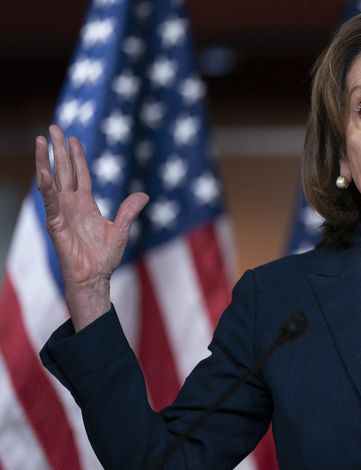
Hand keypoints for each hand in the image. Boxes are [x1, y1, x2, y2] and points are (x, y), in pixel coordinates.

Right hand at [35, 125, 148, 329]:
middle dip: (59, 149)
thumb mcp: (121, 230)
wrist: (95, 277)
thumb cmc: (104, 257)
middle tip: (53, 127)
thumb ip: (129, 211)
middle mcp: (71, 204)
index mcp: (86, 204)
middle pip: (64, 170)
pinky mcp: (55, 223)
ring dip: (46, 160)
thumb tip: (144, 196)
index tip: (73, 138)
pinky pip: (50, 202)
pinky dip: (46, 187)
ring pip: (52, 180)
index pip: (80, 174)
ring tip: (42, 140)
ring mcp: (62, 212)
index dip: (77, 156)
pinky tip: (43, 171)